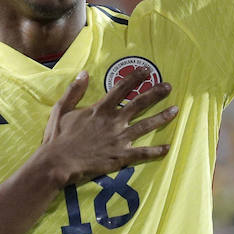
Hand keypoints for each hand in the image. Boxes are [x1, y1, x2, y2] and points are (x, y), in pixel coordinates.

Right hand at [39, 69, 177, 184]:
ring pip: (146, 125)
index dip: (135, 78)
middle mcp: (114, 121)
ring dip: (162, 117)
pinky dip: (156, 151)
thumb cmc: (57, 137)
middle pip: (140, 103)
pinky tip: (167, 147)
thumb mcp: (61, 109)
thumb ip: (74, 91)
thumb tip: (84, 73)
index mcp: (100, 109)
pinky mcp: (121, 156)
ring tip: (176, 110)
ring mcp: (119, 139)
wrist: (58, 162)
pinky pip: (143, 153)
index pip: (122, 88)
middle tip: (168, 86)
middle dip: (156, 93)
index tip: (146, 70)